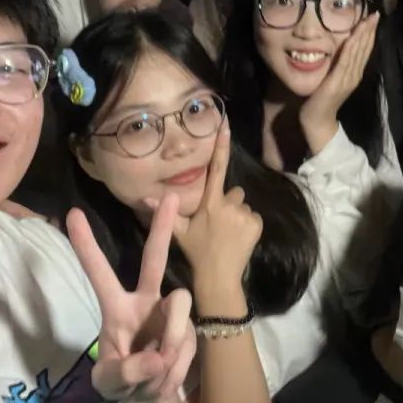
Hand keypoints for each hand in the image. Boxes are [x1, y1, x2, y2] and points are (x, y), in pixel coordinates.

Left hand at [67, 197, 196, 400]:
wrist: (150, 398)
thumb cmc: (121, 380)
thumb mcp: (109, 382)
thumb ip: (126, 371)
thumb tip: (158, 357)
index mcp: (116, 307)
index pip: (99, 273)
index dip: (86, 245)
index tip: (72, 213)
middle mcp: (146, 301)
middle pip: (155, 259)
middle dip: (162, 228)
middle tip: (170, 197)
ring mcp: (171, 313)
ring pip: (179, 304)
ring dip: (172, 340)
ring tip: (159, 371)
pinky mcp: (191, 329)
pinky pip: (188, 340)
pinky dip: (176, 368)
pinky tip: (166, 379)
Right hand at [170, 120, 262, 297]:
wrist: (219, 277)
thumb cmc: (197, 252)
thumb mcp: (179, 232)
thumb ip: (164, 212)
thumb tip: (145, 197)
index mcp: (210, 202)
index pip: (217, 168)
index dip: (221, 146)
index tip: (226, 126)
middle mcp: (229, 203)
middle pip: (233, 191)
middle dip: (228, 201)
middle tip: (218, 221)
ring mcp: (245, 213)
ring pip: (242, 205)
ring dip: (237, 214)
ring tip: (227, 233)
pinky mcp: (257, 223)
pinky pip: (252, 216)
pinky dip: (247, 224)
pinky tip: (238, 237)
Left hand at [299, 12, 379, 152]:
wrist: (317, 121)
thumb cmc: (321, 100)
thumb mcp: (333, 79)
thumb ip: (339, 66)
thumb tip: (340, 49)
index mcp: (354, 74)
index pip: (364, 50)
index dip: (369, 34)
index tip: (373, 18)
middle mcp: (354, 75)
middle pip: (364, 49)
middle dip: (369, 30)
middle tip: (375, 14)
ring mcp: (347, 79)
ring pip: (357, 53)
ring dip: (363, 35)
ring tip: (368, 21)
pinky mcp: (337, 82)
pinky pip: (345, 62)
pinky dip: (350, 48)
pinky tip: (353, 37)